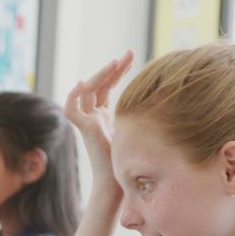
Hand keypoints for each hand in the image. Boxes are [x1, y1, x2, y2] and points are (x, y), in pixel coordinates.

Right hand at [63, 51, 134, 193]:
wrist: (120, 181)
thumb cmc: (131, 160)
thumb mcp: (139, 129)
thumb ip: (141, 113)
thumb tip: (163, 96)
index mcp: (105, 115)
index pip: (108, 86)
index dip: (119, 71)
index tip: (133, 56)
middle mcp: (94, 116)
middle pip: (99, 84)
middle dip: (114, 68)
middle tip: (129, 54)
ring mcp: (88, 122)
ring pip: (87, 91)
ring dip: (100, 75)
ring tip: (115, 62)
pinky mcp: (84, 130)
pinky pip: (70, 110)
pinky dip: (72, 96)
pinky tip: (82, 84)